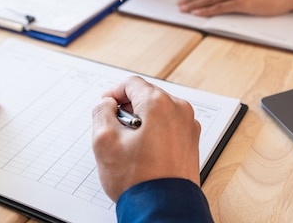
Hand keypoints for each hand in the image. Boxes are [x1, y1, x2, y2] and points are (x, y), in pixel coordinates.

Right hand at [92, 76, 200, 201]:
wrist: (163, 208)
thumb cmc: (138, 179)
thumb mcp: (105, 141)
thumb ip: (101, 113)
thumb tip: (107, 104)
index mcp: (159, 104)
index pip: (131, 84)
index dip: (113, 93)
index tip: (105, 105)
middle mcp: (179, 110)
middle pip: (147, 97)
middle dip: (127, 109)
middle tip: (113, 128)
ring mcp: (189, 127)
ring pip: (158, 113)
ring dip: (141, 121)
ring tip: (128, 145)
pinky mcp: (192, 142)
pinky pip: (169, 127)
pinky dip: (155, 132)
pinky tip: (143, 153)